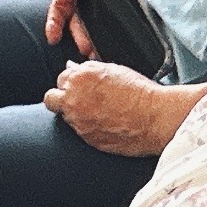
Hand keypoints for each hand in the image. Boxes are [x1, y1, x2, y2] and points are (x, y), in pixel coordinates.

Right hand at [46, 0, 155, 51]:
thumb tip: (60, 2)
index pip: (61, 8)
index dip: (54, 23)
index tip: (53, 38)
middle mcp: (90, 1)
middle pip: (78, 24)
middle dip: (78, 38)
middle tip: (85, 48)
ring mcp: (107, 9)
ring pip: (94, 31)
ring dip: (93, 43)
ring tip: (96, 53)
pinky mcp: (125, 15)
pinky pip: (114, 31)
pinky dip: (110, 41)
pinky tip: (111, 48)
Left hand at [46, 59, 190, 156]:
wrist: (154, 118)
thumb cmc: (140, 92)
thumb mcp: (114, 70)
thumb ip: (89, 69)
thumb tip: (72, 67)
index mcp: (80, 76)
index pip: (62, 78)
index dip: (72, 82)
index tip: (81, 86)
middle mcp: (74, 98)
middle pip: (52, 98)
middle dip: (62, 98)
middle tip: (79, 101)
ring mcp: (78, 120)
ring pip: (63, 116)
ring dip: (73, 114)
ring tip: (95, 114)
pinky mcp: (86, 138)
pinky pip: (77, 132)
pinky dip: (85, 128)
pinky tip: (102, 124)